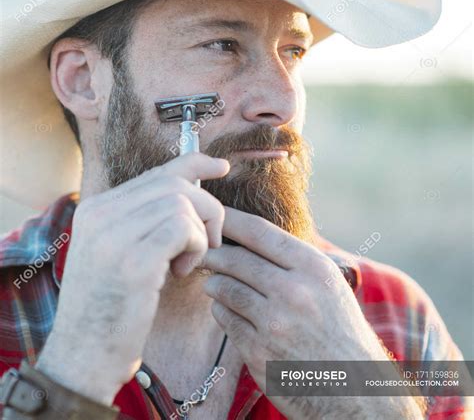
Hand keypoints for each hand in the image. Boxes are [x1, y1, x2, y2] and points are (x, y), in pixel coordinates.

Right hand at [36, 153, 228, 405]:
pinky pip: (183, 228)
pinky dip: (195, 246)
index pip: (156, 172)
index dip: (195, 164)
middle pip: (175, 183)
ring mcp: (113, 235)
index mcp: (95, 208)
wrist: (80, 359)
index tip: (221, 167)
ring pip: (182, 203)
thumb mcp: (117, 252)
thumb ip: (143, 219)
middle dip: (206, 207)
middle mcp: (100, 213)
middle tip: (209, 241)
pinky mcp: (133, 261)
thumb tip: (189, 187)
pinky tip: (182, 271)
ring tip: (185, 264)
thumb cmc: (108, 309)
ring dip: (198, 233)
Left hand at [200, 208, 403, 419]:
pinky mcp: (258, 352)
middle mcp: (294, 291)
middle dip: (214, 253)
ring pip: (225, 289)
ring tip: (214, 282)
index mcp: (313, 267)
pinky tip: (226, 310)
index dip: (230, 219)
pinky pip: (226, 320)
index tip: (213, 213)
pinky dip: (221, 311)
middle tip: (202, 250)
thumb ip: (292, 259)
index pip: (259, 232)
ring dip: (214, 283)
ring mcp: (274, 323)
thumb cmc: (338, 328)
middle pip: (236, 259)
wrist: (353, 389)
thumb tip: (247, 234)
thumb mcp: (327, 283)